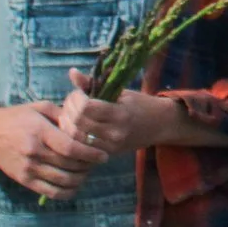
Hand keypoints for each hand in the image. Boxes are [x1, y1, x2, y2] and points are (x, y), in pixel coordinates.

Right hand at [0, 101, 107, 200]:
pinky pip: (50, 192)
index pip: (70, 147)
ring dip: (80, 178)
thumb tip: (85, 125)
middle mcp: (34, 152)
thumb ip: (63, 115)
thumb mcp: (39, 108)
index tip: (103, 155)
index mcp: (39, 132)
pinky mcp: (24, 180)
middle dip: (88, 165)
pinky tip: (75, 185)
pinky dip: (67, 192)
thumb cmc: (17, 117)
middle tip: (97, 162)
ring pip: (63, 181)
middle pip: (69, 165)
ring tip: (87, 171)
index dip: (90, 153)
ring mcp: (28, 169)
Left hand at [59, 74, 179, 153]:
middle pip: (78, 122)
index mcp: (120, 112)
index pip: (86, 107)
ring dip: (67, 125)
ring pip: (77, 137)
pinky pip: (83, 148)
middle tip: (69, 104)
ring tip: (69, 115)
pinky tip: (74, 128)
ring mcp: (112, 145)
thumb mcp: (120, 91)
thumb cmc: (140, 103)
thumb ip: (93, 84)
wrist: (160, 124)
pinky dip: (74, 137)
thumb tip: (72, 72)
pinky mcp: (108, 153)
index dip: (75, 98)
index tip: (76, 93)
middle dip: (68, 110)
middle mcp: (115, 131)